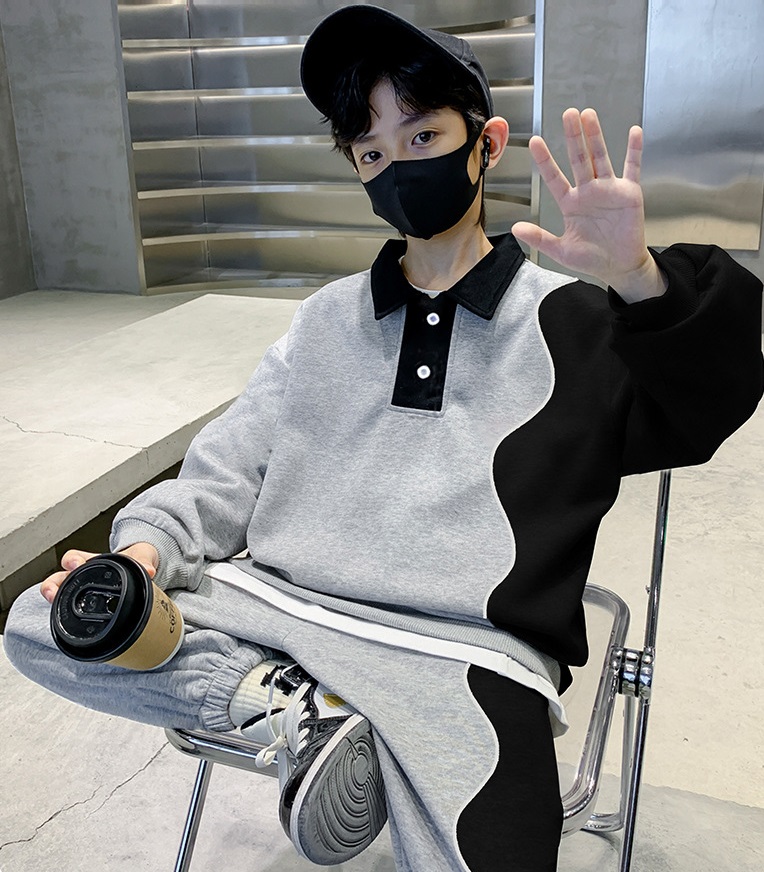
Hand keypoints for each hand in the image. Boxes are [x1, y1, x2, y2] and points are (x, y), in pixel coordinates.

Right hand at [40, 543, 159, 603]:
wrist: (141, 570)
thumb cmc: (135, 560)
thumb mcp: (140, 555)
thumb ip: (144, 560)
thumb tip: (149, 570)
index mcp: (93, 561)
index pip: (74, 557)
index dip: (72, 561)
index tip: (77, 564)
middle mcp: (83, 575)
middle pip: (59, 577)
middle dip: (53, 583)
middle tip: (55, 590)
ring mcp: (83, 590)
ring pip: (60, 592)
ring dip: (53, 597)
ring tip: (52, 603)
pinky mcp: (89, 604)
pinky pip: (72, 609)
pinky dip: (67, 613)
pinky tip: (68, 620)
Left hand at [512, 108, 666, 302]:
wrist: (618, 267)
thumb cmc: (590, 259)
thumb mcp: (560, 251)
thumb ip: (539, 238)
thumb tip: (515, 228)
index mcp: (570, 203)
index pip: (554, 177)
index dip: (545, 160)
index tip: (534, 141)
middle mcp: (588, 192)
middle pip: (579, 159)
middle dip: (573, 137)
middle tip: (568, 114)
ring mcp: (609, 190)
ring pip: (600, 157)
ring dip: (595, 136)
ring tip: (588, 115)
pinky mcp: (629, 193)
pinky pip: (632, 168)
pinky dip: (634, 151)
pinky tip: (634, 132)